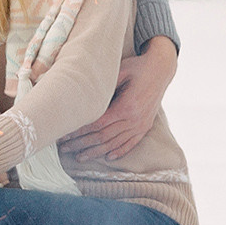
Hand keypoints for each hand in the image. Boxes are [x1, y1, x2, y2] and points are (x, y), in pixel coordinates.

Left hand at [61, 36, 176, 162]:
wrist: (161, 69)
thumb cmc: (136, 67)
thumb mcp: (119, 72)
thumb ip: (103, 87)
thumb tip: (80, 97)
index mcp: (126, 106)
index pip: (97, 124)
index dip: (79, 132)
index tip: (64, 135)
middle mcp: (134, 119)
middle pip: (103, 137)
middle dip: (82, 145)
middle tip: (64, 149)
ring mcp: (141, 124)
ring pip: (114, 143)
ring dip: (96, 152)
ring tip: (80, 157)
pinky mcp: (145, 126)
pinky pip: (131, 143)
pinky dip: (119, 151)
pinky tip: (107, 157)